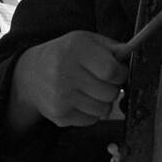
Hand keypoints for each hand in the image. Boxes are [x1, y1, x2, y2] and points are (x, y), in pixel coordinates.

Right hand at [12, 31, 127, 127]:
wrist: (31, 75)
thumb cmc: (66, 55)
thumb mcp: (86, 41)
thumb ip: (111, 47)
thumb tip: (131, 54)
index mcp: (75, 49)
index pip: (111, 71)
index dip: (121, 74)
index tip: (117, 72)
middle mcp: (65, 73)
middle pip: (110, 93)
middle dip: (113, 88)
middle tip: (103, 82)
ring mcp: (61, 97)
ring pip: (104, 109)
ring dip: (103, 102)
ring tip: (91, 91)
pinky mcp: (60, 115)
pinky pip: (92, 120)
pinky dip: (91, 112)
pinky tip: (80, 100)